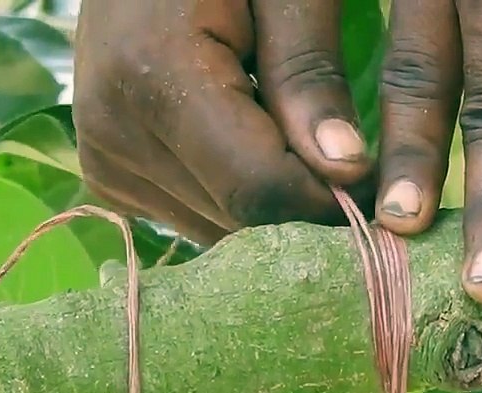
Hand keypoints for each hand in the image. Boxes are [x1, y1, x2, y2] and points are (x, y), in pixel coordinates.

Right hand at [72, 0, 373, 245]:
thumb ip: (310, 73)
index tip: (378, 185)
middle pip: (238, 218)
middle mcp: (113, 131)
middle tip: (355, 169)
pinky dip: (237, 199)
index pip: (257, 187)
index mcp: (153, 74)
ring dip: (272, 207)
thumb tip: (348, 171)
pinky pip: (195, 217)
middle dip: (305, 207)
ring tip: (299, 146)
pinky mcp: (106, 177)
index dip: (328, 201)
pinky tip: (253, 147)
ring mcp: (103, 160)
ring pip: (218, 230)